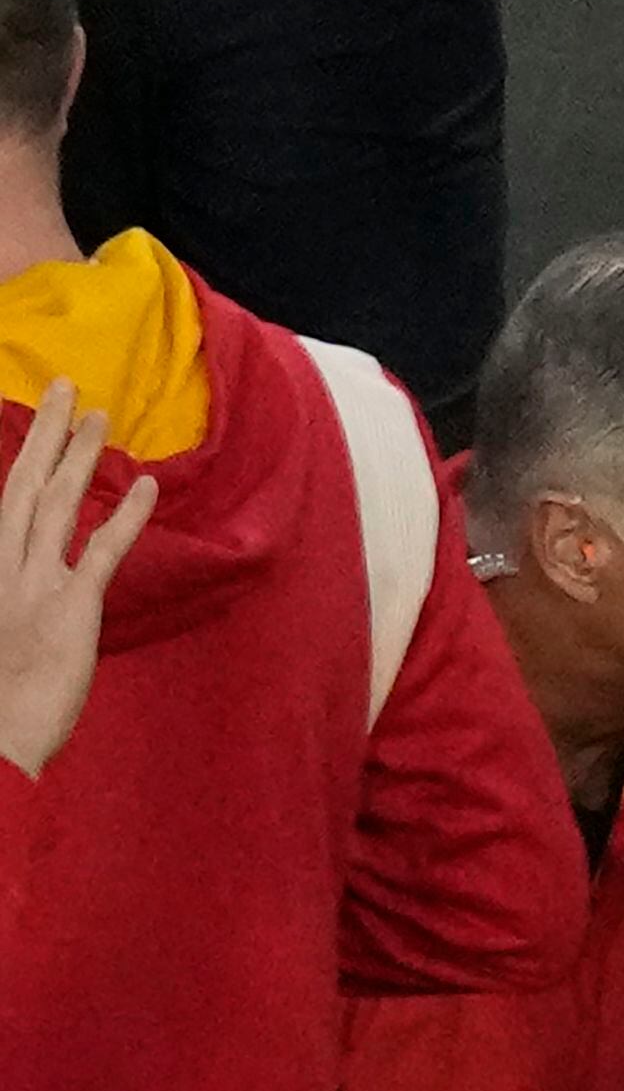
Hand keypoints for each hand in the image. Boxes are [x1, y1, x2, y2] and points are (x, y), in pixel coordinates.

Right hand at [0, 380, 154, 778]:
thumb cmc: (3, 702)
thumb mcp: (11, 636)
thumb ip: (23, 598)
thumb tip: (50, 575)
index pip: (7, 502)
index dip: (26, 458)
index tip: (43, 422)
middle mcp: (4, 569)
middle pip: (25, 486)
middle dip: (47, 434)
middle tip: (69, 388)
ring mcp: (34, 587)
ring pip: (56, 505)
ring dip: (80, 457)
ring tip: (102, 416)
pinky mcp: (71, 610)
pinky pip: (101, 554)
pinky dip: (122, 517)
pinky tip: (143, 486)